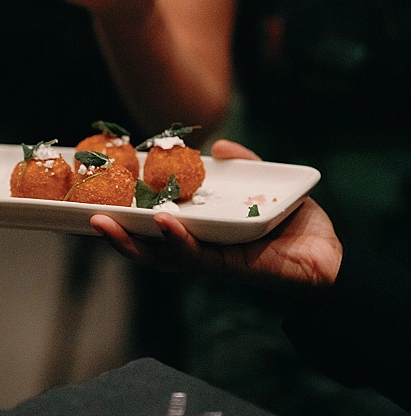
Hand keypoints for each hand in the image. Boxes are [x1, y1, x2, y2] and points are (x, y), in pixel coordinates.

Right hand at [90, 140, 342, 289]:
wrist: (330, 257)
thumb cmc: (296, 226)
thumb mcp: (267, 188)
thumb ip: (245, 166)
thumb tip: (219, 146)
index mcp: (202, 230)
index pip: (156, 223)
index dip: (129, 212)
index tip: (101, 193)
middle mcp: (200, 248)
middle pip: (148, 243)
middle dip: (116, 232)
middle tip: (85, 214)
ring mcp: (212, 260)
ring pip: (162, 255)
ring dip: (133, 240)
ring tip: (105, 222)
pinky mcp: (230, 269)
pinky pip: (197, 257)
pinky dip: (178, 240)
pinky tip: (164, 223)